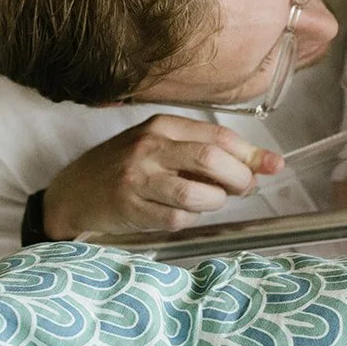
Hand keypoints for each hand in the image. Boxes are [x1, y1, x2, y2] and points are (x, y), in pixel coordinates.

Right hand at [42, 114, 282, 237]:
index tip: (273, 165)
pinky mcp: (131, 208)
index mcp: (162, 126)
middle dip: (240, 178)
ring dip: (216, 201)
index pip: (218, 136)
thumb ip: (204, 150)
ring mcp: (138, 178)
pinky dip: (191, 219)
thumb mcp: (161, 146)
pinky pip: (177, 218)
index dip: (252, 153)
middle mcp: (150, 148)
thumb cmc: (125, 167)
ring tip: (212, 201)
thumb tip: (260, 165)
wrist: (72, 192)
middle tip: (245, 188)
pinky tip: (184, 213)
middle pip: (211, 159)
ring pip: (197, 193)